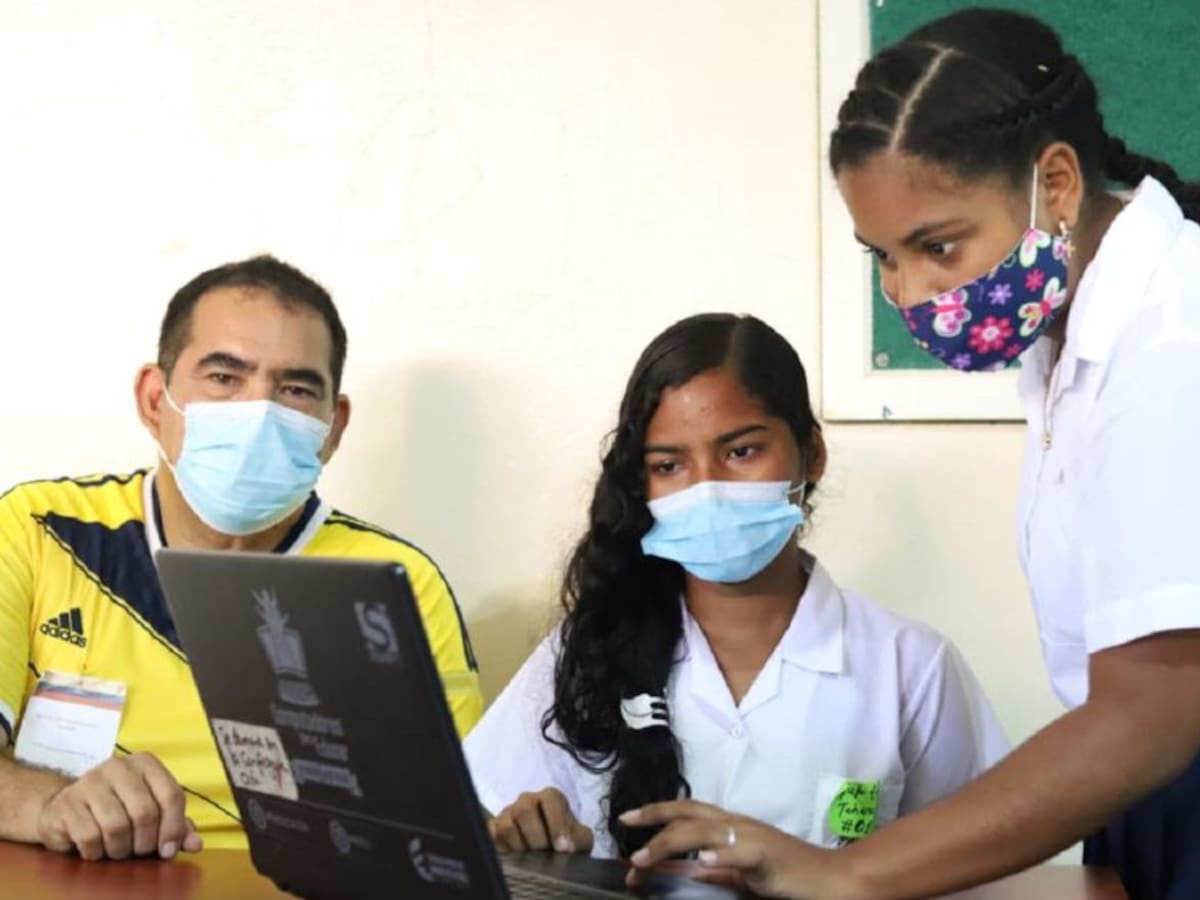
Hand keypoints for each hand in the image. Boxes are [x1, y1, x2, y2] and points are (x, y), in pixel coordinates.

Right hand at [36, 753, 202, 860]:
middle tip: (139, 852)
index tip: (168, 850)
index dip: (173, 828)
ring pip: (117, 826)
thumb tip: (195, 844)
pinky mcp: (67, 802)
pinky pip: (89, 837)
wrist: (68, 807)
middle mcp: (119, 766)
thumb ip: (177, 827)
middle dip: (145, 843)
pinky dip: (96, 851)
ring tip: (118, 850)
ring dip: (120, 849)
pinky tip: (96, 848)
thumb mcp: (152, 812)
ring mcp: (90, 781)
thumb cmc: (118, 809)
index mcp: (146, 763)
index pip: (172, 796)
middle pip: (145, 813)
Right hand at [488, 788, 593, 853]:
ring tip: (530, 858)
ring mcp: (508, 813)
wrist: (550, 851)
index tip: (562, 847)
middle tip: (544, 853)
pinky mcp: (493, 827)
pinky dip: (504, 849)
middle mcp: (527, 800)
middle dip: (536, 838)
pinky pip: (492, 836)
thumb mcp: (580, 840)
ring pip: (507, 826)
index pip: (550, 799)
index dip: (556, 824)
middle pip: (524, 810)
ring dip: (520, 847)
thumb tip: (566, 847)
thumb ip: (579, 839)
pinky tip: (516, 857)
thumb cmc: (566, 840)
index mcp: (550, 797)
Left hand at [622, 799, 856, 899]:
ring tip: (644, 857)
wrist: (830, 879)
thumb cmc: (787, 874)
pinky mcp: (768, 856)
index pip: (687, 811)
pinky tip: (701, 862)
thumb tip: (689, 870)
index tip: (626, 819)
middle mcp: (738, 824)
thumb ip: (718, 869)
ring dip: (670, 843)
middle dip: (654, 817)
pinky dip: (720, 856)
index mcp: (731, 826)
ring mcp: (753, 837)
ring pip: (705, 830)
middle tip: (625, 826)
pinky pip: (741, 853)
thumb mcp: (745, 871)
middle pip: (688, 812)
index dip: (656, 811)